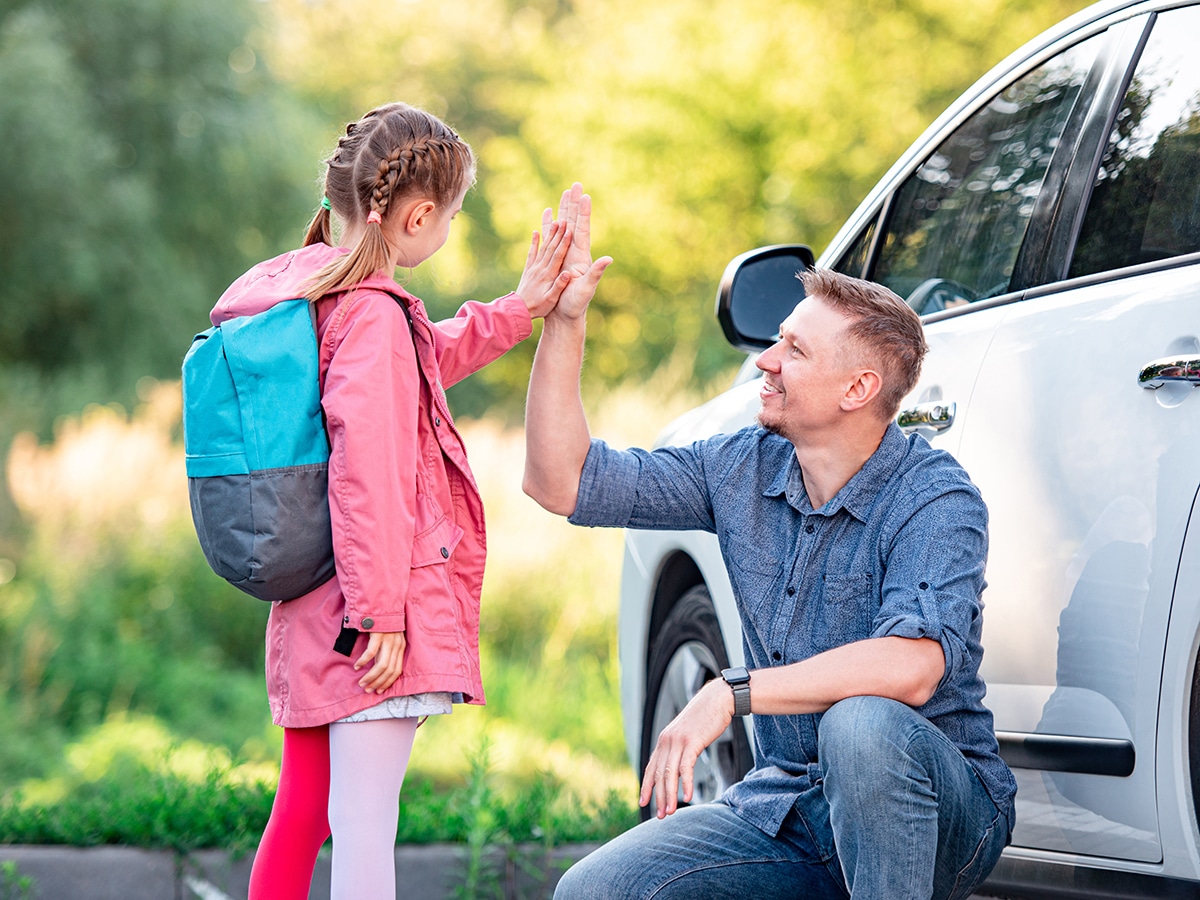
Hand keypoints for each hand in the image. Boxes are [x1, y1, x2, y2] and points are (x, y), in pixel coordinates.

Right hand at [354, 630, 406, 692]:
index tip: (379, 691)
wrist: (382, 603)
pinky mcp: (378, 633)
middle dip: (378, 683)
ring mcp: (388, 639)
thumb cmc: (383, 624)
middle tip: (367, 690)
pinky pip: (371, 652)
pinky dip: (363, 661)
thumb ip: (386, 653)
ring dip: (371, 677)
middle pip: (390, 671)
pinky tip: (357, 666)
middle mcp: (397, 644)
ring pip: (381, 665)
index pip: (397, 671)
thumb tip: (378, 670)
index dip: (388, 683)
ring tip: (362, 683)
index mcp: (401, 647)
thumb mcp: (389, 639)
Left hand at [515, 218, 572, 318]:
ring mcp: (533, 268)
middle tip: (564, 220)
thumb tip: (567, 274)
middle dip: (558, 234)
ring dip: (549, 235)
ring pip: (542, 248)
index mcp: (548, 275)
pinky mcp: (528, 269)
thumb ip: (559, 286)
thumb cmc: (538, 307)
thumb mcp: (551, 300)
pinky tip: (536, 232)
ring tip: (555, 222)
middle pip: (550, 248)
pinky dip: (534, 242)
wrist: (518, 310)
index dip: (564, 243)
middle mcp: (540, 268)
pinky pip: (531, 253)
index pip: (557, 256)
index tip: (569, 231)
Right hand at [549, 183, 611, 321]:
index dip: (583, 213)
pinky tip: (548, 214)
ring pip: (563, 226)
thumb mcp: (587, 289)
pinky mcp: (555, 259)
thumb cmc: (575, 305)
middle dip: (574, 204)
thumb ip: (596, 273)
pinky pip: (551, 237)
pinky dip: (549, 224)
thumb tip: (608, 259)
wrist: (564, 316)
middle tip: (575, 185)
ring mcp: (565, 254)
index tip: (585, 195)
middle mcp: (574, 252)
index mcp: (581, 256)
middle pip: (574, 222)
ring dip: (564, 210)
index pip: (582, 229)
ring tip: (564, 193)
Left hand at [639, 677, 732, 817]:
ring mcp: (678, 741)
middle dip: (658, 797)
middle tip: (661, 815)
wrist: (718, 699)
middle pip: (658, 774)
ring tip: (671, 811)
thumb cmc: (705, 718)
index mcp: (664, 740)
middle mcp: (667, 741)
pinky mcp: (692, 742)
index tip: (643, 802)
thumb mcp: (687, 733)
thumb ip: (680, 748)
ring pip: (669, 774)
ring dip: (670, 795)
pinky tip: (687, 797)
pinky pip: (685, 767)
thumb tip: (677, 765)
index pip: (651, 767)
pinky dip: (685, 784)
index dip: (646, 786)